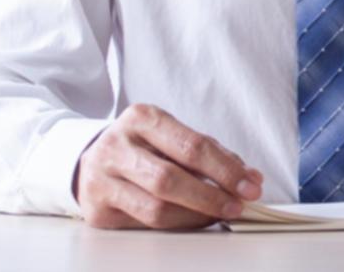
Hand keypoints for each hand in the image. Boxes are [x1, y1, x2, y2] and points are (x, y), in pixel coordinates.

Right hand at [74, 103, 262, 228]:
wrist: (92, 160)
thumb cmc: (145, 146)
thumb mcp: (173, 135)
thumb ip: (211, 152)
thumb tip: (250, 177)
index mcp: (141, 118)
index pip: (191, 146)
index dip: (225, 169)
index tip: (251, 184)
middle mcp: (116, 147)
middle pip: (170, 179)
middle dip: (212, 195)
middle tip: (239, 204)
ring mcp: (101, 180)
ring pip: (156, 208)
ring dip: (196, 215)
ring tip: (220, 213)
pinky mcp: (96, 211)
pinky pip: (144, 224)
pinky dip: (176, 224)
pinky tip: (195, 219)